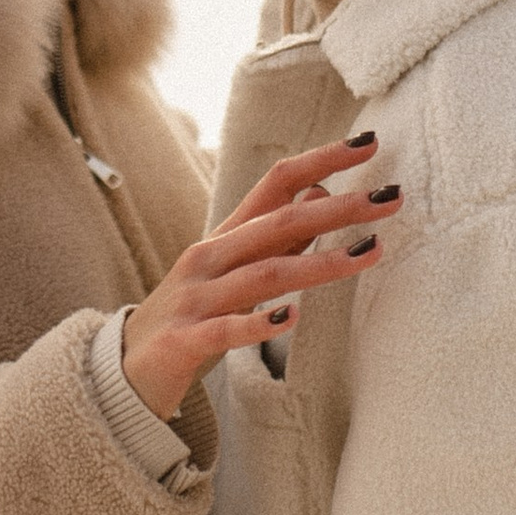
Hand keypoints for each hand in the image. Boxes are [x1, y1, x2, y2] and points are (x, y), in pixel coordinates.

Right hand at [121, 139, 396, 424]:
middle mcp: (209, 258)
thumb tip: (322, 194)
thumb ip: (277, 240)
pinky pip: (226, 329)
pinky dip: (258, 322)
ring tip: (367, 254)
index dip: (321, 161)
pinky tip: (291, 317)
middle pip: (279, 223)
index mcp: (225, 237)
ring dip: (318, 263)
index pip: (276, 184)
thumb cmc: (193, 316)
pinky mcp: (185, 340)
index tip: (368, 145)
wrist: (127, 369)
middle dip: (338, 209)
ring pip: (262, 273)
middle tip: (388, 199)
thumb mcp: (235, 273)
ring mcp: (196, 298)